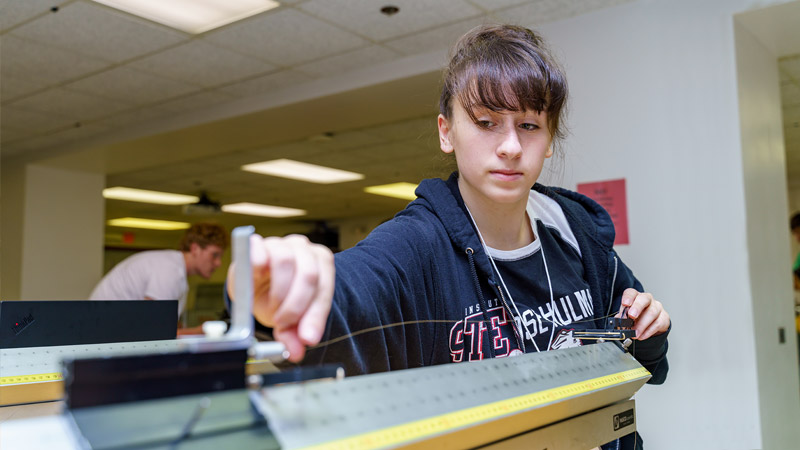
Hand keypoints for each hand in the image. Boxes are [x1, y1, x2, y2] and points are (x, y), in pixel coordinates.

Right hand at [227, 234, 334, 361]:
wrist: (252, 283)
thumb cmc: (275, 296)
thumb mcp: (288, 318)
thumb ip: (294, 335)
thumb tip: (295, 352)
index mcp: (321, 264)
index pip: (324, 289)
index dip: (315, 316)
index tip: (307, 338)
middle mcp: (304, 250)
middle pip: (309, 274)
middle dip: (295, 306)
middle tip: (283, 323)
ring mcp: (281, 244)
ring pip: (285, 262)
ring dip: (277, 292)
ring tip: (271, 306)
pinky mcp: (257, 243)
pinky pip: (259, 250)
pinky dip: (257, 266)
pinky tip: (255, 279)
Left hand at [618, 288, 669, 339]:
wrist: (651, 324)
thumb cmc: (637, 316)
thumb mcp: (626, 315)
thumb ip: (621, 317)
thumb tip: (618, 322)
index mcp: (636, 296)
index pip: (631, 293)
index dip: (628, 297)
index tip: (625, 304)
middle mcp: (647, 299)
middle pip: (644, 299)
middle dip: (637, 307)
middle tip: (631, 316)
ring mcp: (657, 307)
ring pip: (652, 312)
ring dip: (641, 325)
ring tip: (634, 333)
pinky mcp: (663, 317)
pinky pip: (657, 324)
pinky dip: (648, 331)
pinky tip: (642, 336)